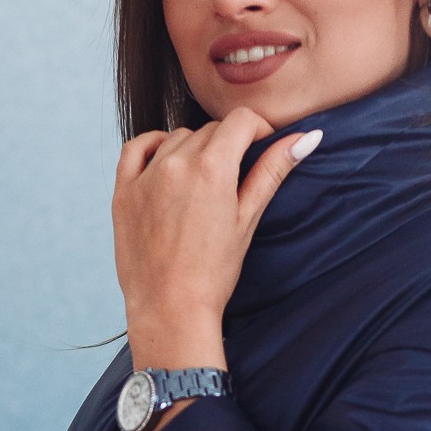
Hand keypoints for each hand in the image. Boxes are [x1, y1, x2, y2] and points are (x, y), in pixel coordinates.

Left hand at [112, 107, 319, 363]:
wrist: (170, 309)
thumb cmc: (213, 272)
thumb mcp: (248, 219)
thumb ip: (273, 171)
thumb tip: (307, 138)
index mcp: (212, 168)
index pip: (241, 120)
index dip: (258, 129)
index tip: (262, 146)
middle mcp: (176, 163)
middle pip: (211, 130)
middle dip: (228, 145)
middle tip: (235, 179)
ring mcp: (146, 175)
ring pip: (177, 138)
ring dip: (193, 150)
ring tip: (202, 185)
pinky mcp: (124, 190)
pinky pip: (137, 148)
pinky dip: (153, 147)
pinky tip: (166, 162)